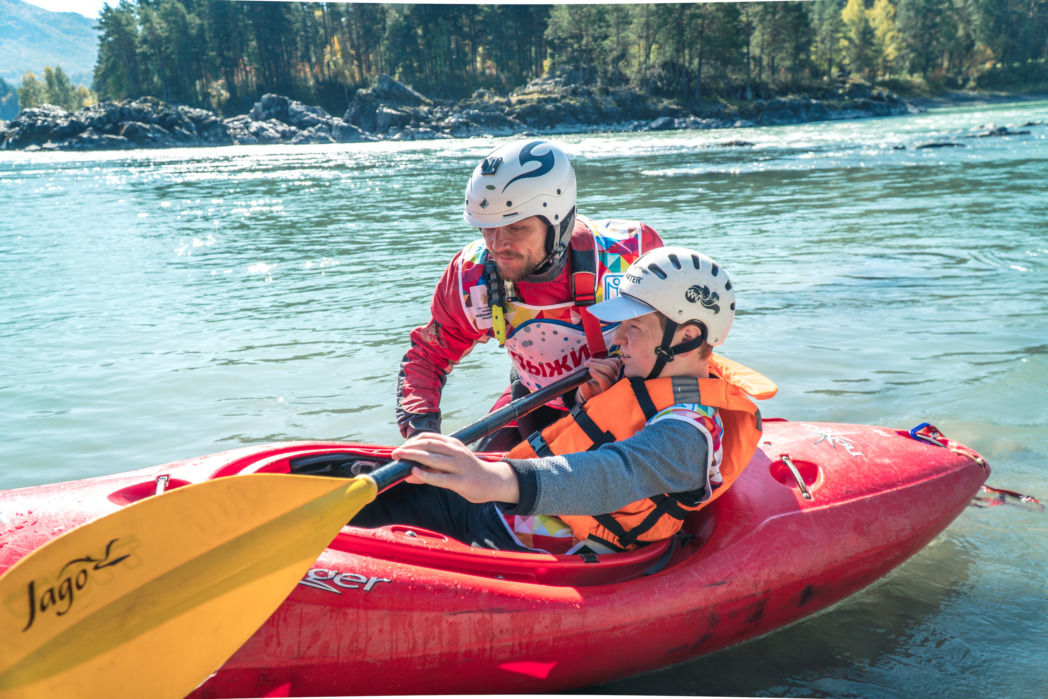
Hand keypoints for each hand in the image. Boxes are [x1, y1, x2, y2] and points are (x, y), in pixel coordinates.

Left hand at [392, 433, 519, 503]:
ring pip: (431, 458)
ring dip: (412, 457)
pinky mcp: (460, 481)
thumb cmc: (469, 472)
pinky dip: (424, 475)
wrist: (493, 482)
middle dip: (408, 448)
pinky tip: (413, 473)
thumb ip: (433, 467)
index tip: (400, 448)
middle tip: (394, 453)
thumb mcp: (453, 463)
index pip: (428, 438)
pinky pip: (439, 477)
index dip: (411, 442)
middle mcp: (456, 451)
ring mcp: (459, 465)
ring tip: (399, 459)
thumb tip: (409, 474)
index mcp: (453, 444)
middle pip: (427, 445)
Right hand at [576, 356, 621, 402]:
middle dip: (596, 365)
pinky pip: (616, 361)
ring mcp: (616, 375)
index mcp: (605, 389)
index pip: (604, 380)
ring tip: (590, 361)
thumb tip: (582, 374)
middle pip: (608, 370)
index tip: (588, 370)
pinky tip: (598, 361)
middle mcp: (613, 382)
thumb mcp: (584, 388)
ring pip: (612, 365)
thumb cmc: (588, 389)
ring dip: (600, 361)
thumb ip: (584, 382)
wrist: (593, 389)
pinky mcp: (616, 370)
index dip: (597, 374)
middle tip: (585, 364)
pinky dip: (608, 358)